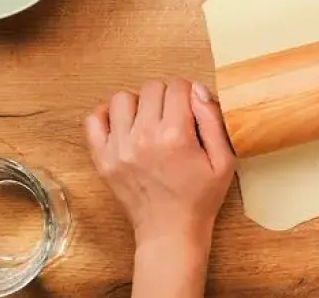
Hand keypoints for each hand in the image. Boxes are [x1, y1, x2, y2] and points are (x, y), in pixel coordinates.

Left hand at [84, 80, 234, 246]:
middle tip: (174, 116)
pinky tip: (125, 126)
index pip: (179, 87)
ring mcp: (119, 148)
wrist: (170, 231)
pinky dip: (108, 115)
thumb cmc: (200, 198)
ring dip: (139, 104)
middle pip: (152, 88)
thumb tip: (198, 90)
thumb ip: (213, 120)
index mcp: (176, 136)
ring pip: (123, 98)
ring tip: (149, 121)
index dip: (189, 93)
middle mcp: (144, 137)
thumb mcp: (224, 161)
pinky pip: (94, 120)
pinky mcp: (102, 159)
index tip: (192, 109)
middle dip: (166, 96)